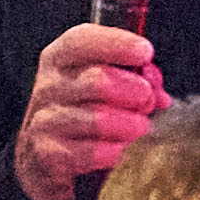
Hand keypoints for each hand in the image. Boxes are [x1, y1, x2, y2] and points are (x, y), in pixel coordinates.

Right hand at [10, 22, 163, 199]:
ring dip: (128, 124)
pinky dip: (113, 151)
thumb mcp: (107, 85)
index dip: (116, 44)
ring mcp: (44, 119)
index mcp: (61, 58)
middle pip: (97, 80)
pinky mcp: (47, 154)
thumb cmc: (83, 112)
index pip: (81, 41)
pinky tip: (120, 151)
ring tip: (140, 128)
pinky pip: (90, 152)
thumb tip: (155, 88)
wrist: (45, 158)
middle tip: (148, 101)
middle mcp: (48, 85)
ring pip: (97, 118)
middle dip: (133, 90)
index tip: (145, 52)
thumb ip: (136, 78)